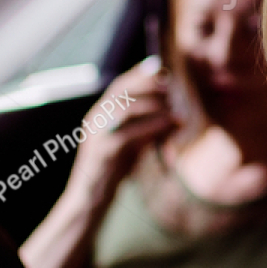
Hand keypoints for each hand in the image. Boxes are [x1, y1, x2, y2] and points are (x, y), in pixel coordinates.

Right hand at [64, 58, 177, 209]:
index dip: (139, 75)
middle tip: (172, 87)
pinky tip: (169, 127)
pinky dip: (152, 127)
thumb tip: (173, 115)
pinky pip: (130, 134)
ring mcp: (97, 135)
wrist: (91, 199)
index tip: (160, 68)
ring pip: (126, 110)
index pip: (118, 86)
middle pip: (121, 92)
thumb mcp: (130, 143)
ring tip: (175, 111)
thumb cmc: (113, 170)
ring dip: (154, 106)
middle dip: (148, 86)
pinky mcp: (104, 152)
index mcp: (99, 115)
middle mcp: (95, 120)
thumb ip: (144, 127)